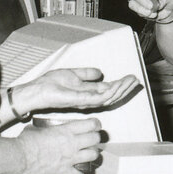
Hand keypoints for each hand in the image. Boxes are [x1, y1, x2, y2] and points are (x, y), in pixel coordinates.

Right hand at [18, 118, 101, 173]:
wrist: (21, 156)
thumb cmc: (27, 141)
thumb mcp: (37, 128)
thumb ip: (44, 128)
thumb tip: (40, 129)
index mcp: (66, 130)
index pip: (91, 124)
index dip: (96, 124)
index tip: (95, 126)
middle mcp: (72, 143)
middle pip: (95, 140)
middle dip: (96, 139)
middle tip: (93, 140)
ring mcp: (70, 158)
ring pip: (93, 156)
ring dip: (92, 156)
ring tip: (89, 155)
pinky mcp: (64, 171)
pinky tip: (77, 173)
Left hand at [23, 68, 138, 113]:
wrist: (37, 91)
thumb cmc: (50, 85)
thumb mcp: (72, 74)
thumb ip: (86, 74)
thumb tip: (99, 72)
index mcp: (88, 93)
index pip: (109, 90)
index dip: (121, 84)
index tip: (131, 77)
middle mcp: (89, 99)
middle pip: (112, 95)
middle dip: (125, 88)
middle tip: (135, 79)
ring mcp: (85, 101)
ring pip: (108, 97)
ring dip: (120, 89)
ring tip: (130, 81)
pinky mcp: (80, 101)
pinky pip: (98, 98)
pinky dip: (109, 92)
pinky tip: (116, 85)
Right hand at [129, 0, 172, 22]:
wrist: (170, 8)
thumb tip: (158, 4)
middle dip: (143, 1)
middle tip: (151, 6)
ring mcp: (139, 0)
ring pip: (133, 3)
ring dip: (141, 9)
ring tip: (152, 12)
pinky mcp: (139, 9)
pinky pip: (137, 12)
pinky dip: (144, 14)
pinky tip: (153, 15)